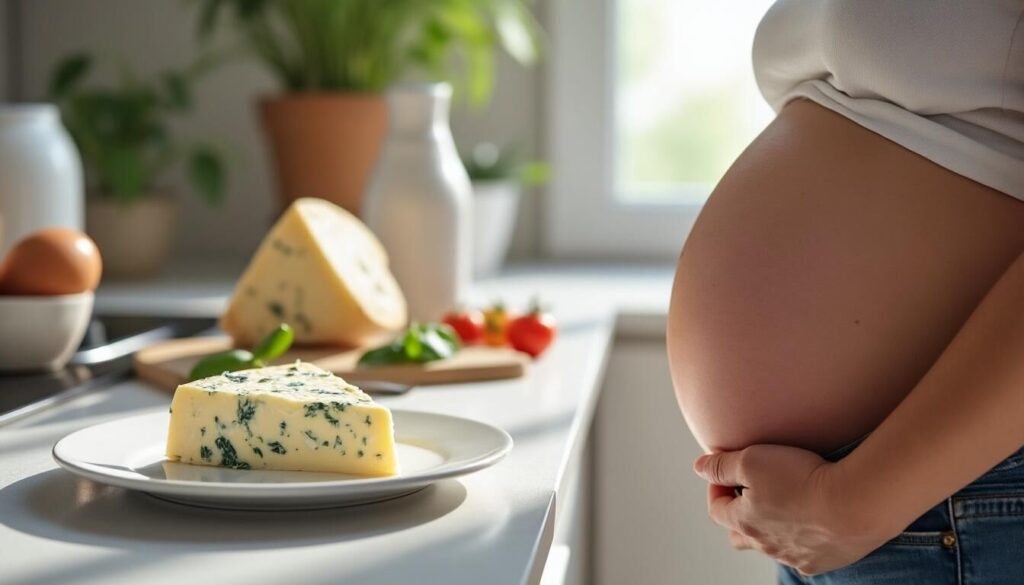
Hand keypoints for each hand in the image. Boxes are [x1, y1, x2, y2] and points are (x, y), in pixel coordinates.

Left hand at [694, 444, 896, 575]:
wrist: (855, 504)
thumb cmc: (801, 479)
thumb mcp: (752, 460)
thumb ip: (721, 465)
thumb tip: (699, 467)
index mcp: (744, 522)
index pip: (717, 510)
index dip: (717, 489)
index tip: (727, 474)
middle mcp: (765, 546)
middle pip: (739, 536)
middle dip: (738, 515)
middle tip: (749, 495)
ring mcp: (793, 558)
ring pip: (771, 547)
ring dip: (770, 527)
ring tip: (784, 505)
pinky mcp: (821, 562)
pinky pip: (802, 555)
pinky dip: (800, 540)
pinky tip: (812, 523)